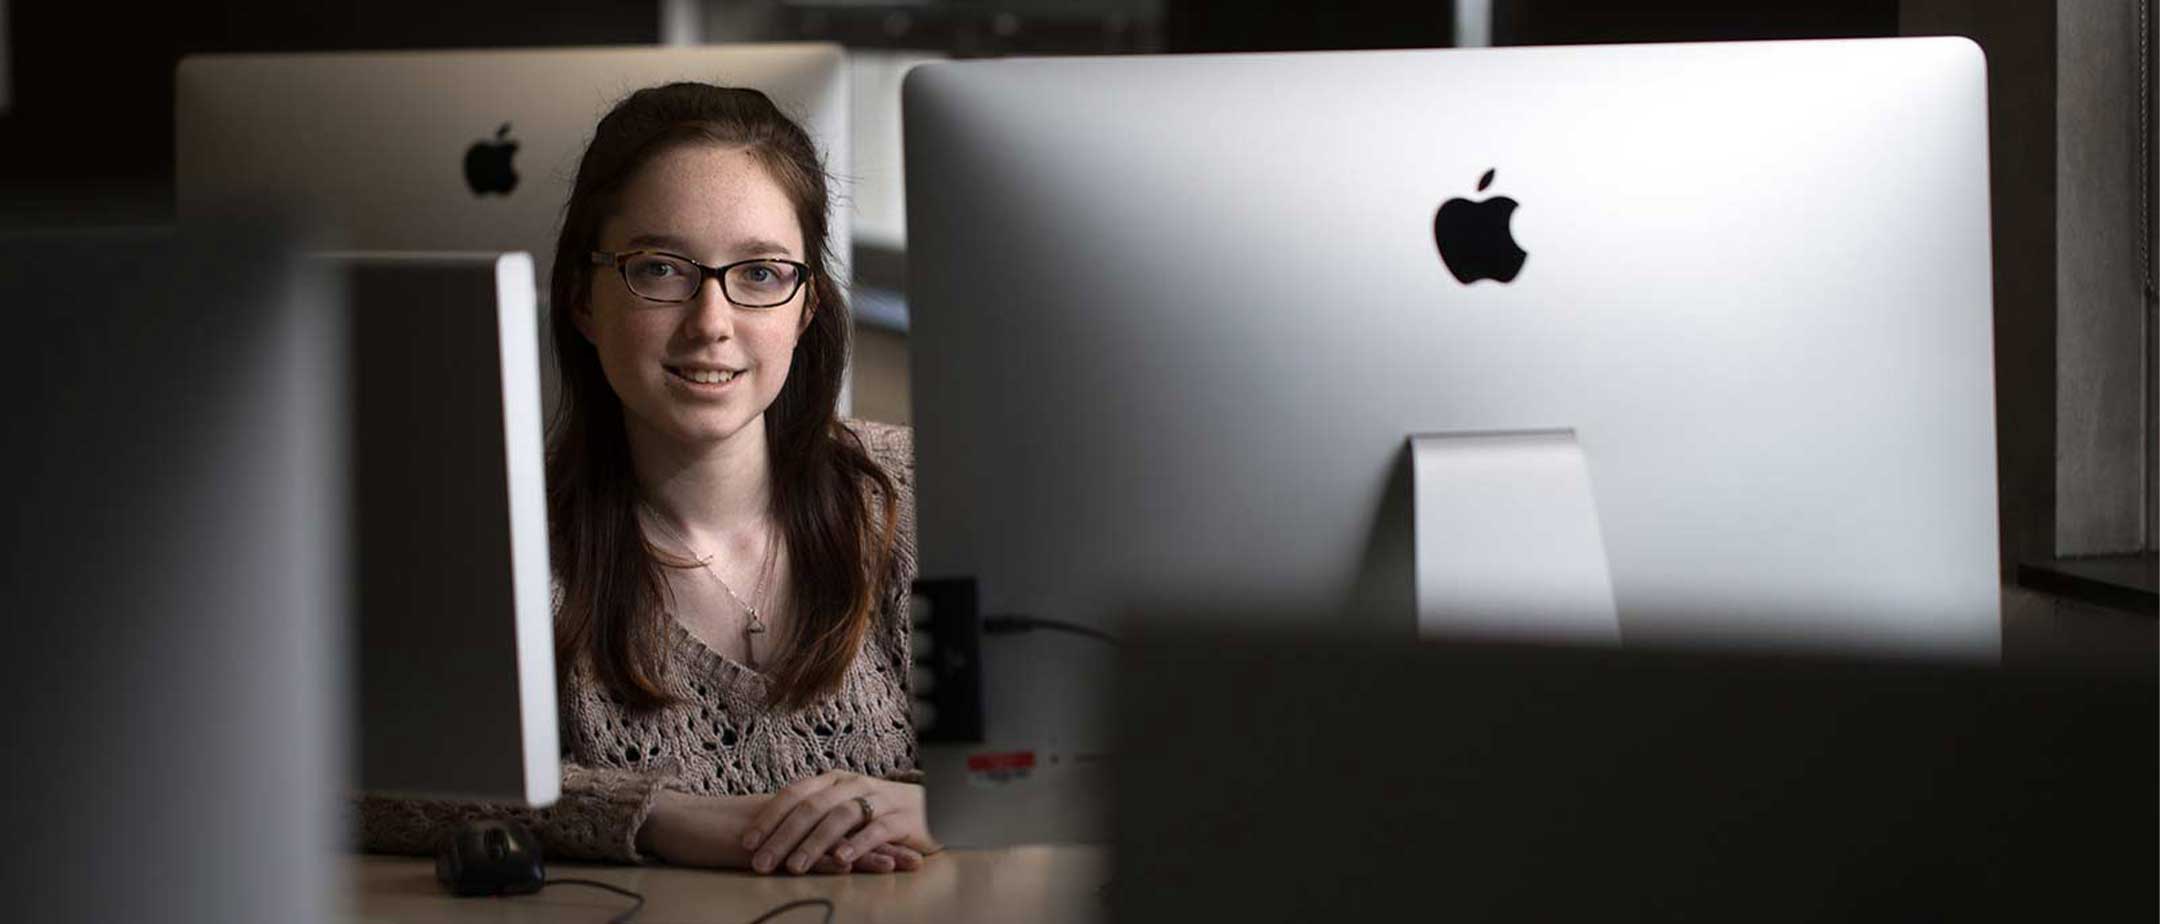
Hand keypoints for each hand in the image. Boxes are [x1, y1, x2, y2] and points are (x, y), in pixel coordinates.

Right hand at [638, 788, 927, 873]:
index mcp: (798, 815)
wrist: (675, 821)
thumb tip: (810, 851)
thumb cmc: (712, 832)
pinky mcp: (762, 845)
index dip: (875, 834)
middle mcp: (795, 818)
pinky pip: (797, 853)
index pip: (845, 823)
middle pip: (849, 829)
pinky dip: (824, 861)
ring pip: (831, 839)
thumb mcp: (760, 835)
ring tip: (898, 866)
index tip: (907, 846)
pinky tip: (846, 870)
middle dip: (885, 844)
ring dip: (866, 854)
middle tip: (918, 857)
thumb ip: (787, 838)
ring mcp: (781, 830)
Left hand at [741, 772, 940, 874]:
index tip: (747, 842)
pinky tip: (842, 859)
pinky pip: (877, 830)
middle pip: (812, 808)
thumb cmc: (880, 811)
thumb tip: (770, 834)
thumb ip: (814, 815)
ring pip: (840, 817)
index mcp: (834, 780)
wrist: (936, 807)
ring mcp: (879, 799)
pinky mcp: (902, 819)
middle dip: (783, 836)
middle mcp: (853, 785)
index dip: (769, 817)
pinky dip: (858, 844)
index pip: (795, 793)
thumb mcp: (844, 805)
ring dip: (815, 843)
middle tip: (762, 861)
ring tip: (795, 865)